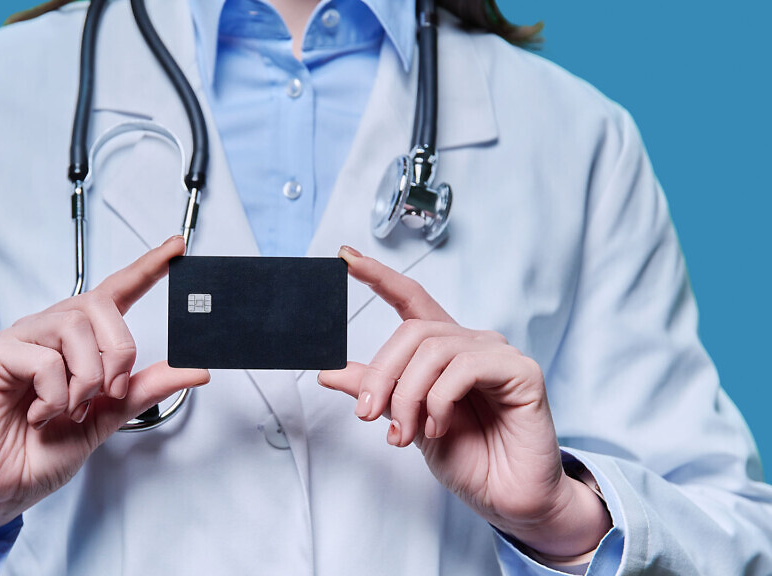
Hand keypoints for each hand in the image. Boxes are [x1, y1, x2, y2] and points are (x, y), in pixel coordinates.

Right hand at [0, 236, 208, 572]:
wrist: (2, 487)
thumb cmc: (44, 450)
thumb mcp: (107, 417)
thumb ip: (145, 388)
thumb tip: (195, 369)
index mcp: (78, 340)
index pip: (115, 292)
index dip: (146, 268)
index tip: (176, 247)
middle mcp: (48, 331)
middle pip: (98, 306)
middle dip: (118, 351)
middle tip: (109, 392)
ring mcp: (20, 339)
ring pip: (73, 328)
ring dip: (86, 379)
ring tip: (70, 409)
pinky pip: (43, 359)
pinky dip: (55, 394)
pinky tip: (40, 414)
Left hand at [318, 246, 609, 558]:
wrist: (507, 497)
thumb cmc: (469, 458)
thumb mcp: (407, 421)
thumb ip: (374, 391)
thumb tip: (327, 371)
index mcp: (443, 350)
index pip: (410, 298)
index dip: (378, 276)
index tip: (344, 257)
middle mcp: (470, 343)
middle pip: (412, 333)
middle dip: (382, 376)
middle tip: (370, 416)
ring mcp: (497, 354)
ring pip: (433, 350)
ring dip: (408, 395)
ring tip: (407, 432)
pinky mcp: (521, 371)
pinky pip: (464, 367)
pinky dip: (440, 399)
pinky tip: (439, 426)